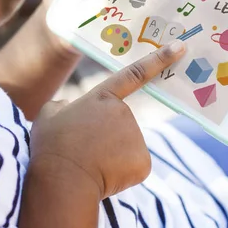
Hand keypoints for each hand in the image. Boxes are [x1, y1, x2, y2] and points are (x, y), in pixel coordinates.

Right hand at [30, 41, 186, 198]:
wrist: (63, 181)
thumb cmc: (52, 146)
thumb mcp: (48, 115)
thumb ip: (63, 107)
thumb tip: (68, 110)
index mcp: (102, 98)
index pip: (134, 74)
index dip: (159, 59)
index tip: (180, 47)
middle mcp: (125, 113)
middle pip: (119, 127)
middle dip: (104, 139)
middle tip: (83, 151)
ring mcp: (136, 137)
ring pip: (125, 149)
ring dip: (110, 158)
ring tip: (89, 165)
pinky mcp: (143, 162)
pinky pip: (131, 167)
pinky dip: (119, 175)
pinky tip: (103, 177)